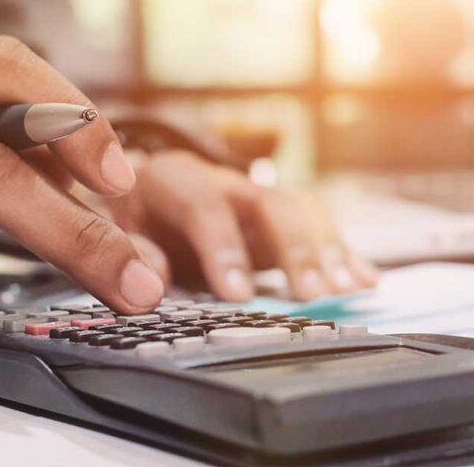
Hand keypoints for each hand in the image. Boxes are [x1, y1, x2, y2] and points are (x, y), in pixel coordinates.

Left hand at [104, 150, 378, 301]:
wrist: (133, 195)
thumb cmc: (122, 216)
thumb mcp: (108, 229)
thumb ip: (127, 250)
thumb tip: (151, 280)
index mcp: (173, 179)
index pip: (204, 205)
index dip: (223, 248)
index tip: (237, 293)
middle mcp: (223, 182)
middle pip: (269, 203)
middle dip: (295, 250)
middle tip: (312, 295)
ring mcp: (256, 198)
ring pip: (302, 210)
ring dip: (327, 251)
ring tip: (346, 290)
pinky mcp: (278, 220)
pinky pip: (318, 226)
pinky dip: (343, 253)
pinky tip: (365, 280)